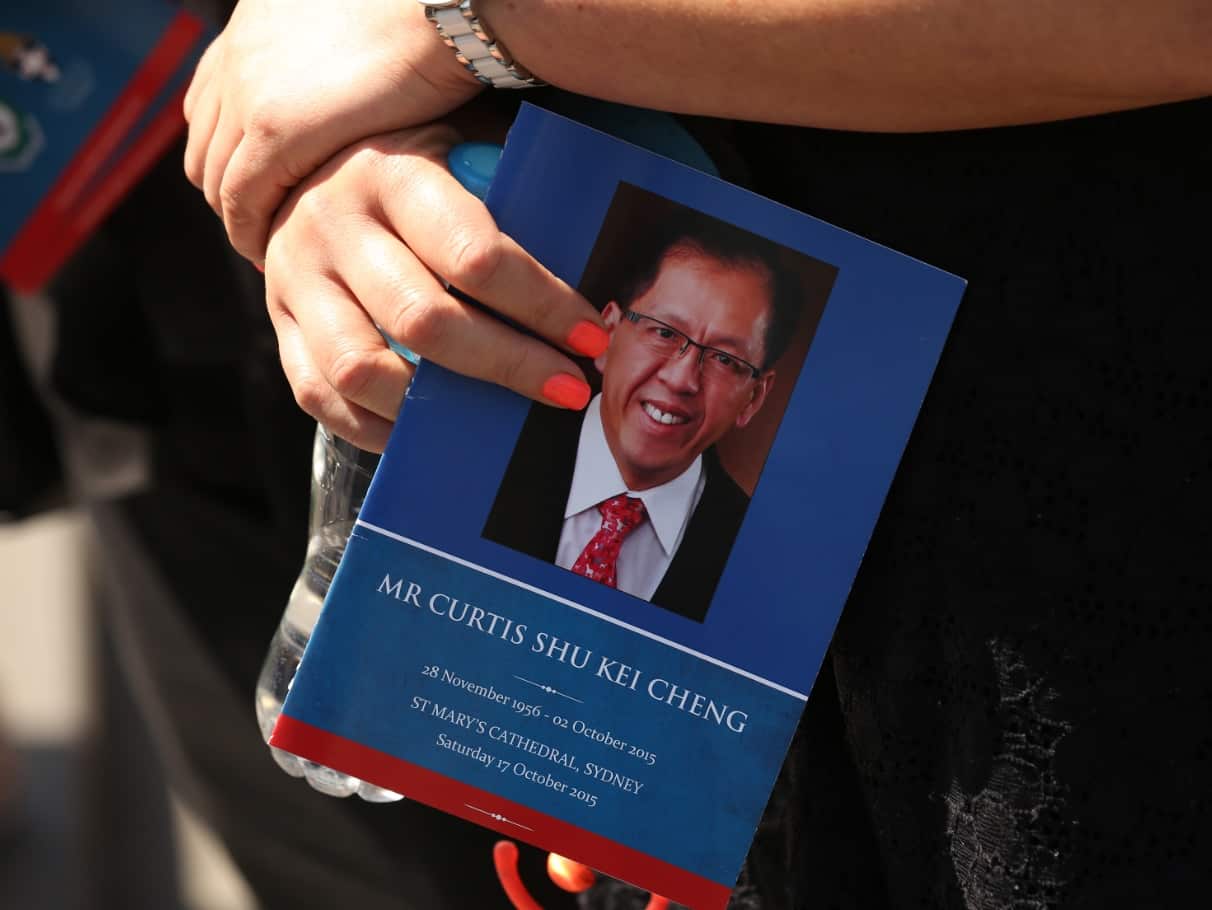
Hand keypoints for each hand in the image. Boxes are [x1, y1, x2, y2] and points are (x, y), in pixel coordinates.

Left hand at [183, 0, 480, 263]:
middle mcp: (237, 59)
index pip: (212, 107)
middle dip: (230, 194)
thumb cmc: (424, 16)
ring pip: (217, 179)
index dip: (230, 157)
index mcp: (252, 31)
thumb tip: (350, 98)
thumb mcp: (356, 34)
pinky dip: (251, 232)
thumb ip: (329, 64)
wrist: (441, 3)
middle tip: (265, 231)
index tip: (258, 193)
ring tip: (273, 249)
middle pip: (206, 146)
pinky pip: (242, 199)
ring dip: (240, 219)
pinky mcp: (274, 129)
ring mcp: (248, 93)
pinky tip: (274, 254)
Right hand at [264, 124, 609, 452]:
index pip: (474, 253)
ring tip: (499, 419)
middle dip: (510, 365)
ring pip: (362, 368)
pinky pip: (320, 395)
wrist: (303, 160)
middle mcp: (333, 223)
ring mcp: (294, 279)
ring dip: (439, 407)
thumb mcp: (463, 148)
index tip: (592, 337)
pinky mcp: (279, 325)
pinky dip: (378, 427)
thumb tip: (594, 273)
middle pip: (424, 320)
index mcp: (392, 172)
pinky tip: (433, 428)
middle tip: (570, 390)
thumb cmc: (417, 165)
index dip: (542, 305)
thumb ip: (512, 196)